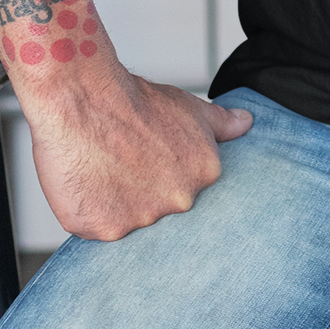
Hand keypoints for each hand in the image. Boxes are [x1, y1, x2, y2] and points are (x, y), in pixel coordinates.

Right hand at [22, 65, 253, 241]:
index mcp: (204, 175)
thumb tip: (246, 123)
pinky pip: (94, 228)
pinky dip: (87, 210)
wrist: (83, 99)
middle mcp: (179, 202)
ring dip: (113, 201)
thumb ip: (221, 123)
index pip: (187, 190)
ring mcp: (140, 219)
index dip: (162, 173)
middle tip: (121, 161)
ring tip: (100, 166)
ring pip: (126, 220)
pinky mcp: (102, 229)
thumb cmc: (132, 101)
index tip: (147, 159)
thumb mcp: (188, 107)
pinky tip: (84, 181)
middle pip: (159, 209)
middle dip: (140, 190)